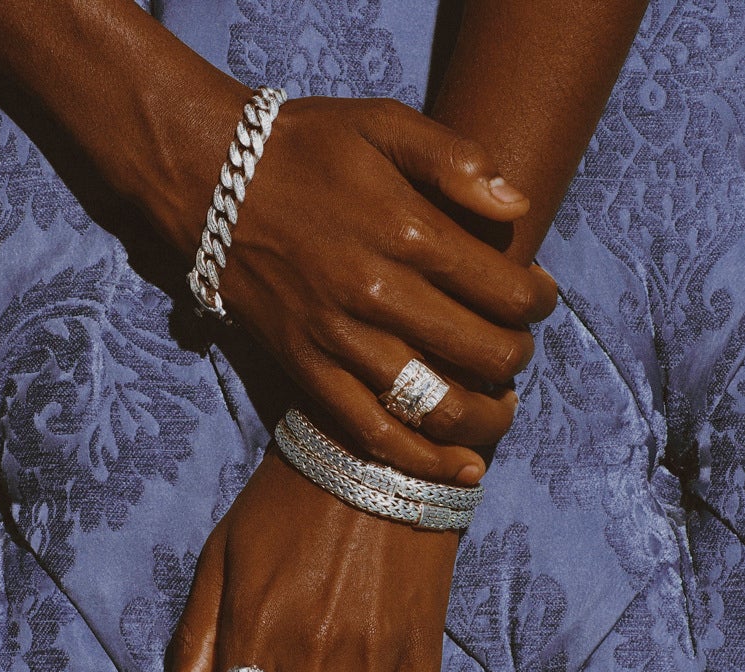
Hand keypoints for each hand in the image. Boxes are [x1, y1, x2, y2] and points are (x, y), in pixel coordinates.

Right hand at [147, 92, 556, 482]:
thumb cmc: (306, 150)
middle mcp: (378, 295)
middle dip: (517, 356)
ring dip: (486, 418)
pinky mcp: (308, 372)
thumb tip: (517, 205)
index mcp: (407, 232)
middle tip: (518, 347)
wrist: (212, 185)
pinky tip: (461, 469)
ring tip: (502, 410)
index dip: (538, 301)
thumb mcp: (383, 123)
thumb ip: (455, 159)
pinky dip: (422, 459)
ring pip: (435, 405)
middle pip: (480, 352)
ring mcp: (339, 341)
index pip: (504, 289)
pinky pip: (373, 432)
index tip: (538, 297)